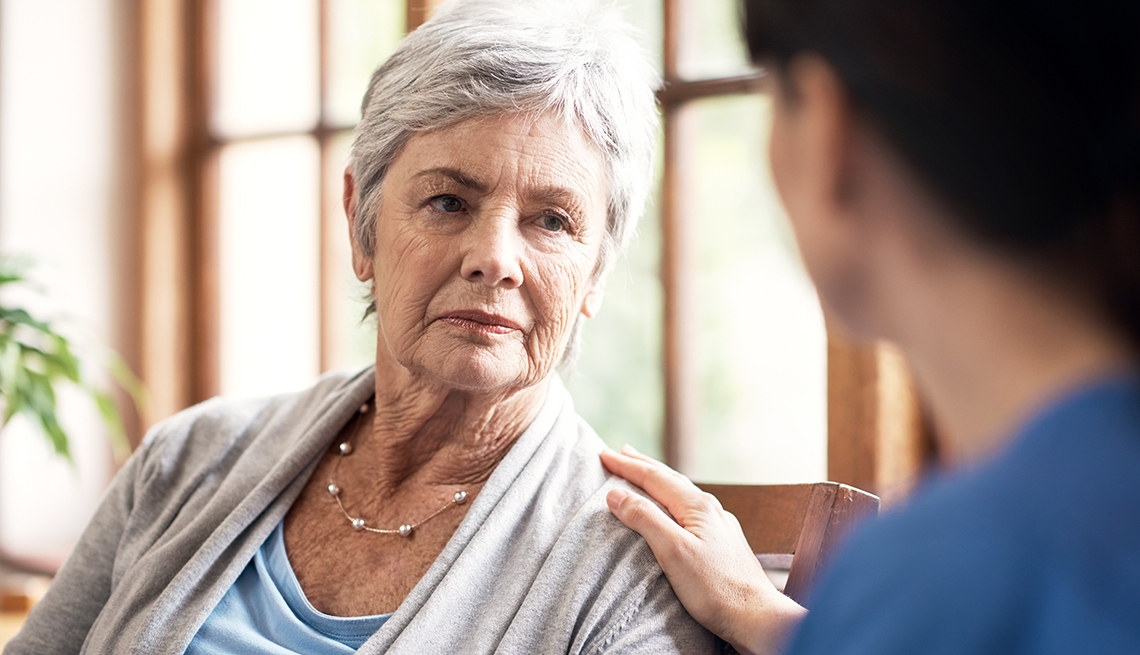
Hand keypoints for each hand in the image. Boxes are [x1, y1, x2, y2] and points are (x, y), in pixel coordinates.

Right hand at [601, 446, 806, 654]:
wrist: (755, 616)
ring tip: (645, 474)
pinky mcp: (722, 544)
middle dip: (642, 465)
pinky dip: (672, 501)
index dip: (626, 466)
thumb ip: (644, 518)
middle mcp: (710, 510)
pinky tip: (675, 509)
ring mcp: (719, 526)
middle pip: (670, 479)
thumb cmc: (715, 588)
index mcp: (697, 506)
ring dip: (658, 481)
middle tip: (621, 453)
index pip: (654, 477)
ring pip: (681, 494)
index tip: (603, 454)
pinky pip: (690, 511)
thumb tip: (616, 493)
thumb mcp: (672, 551)